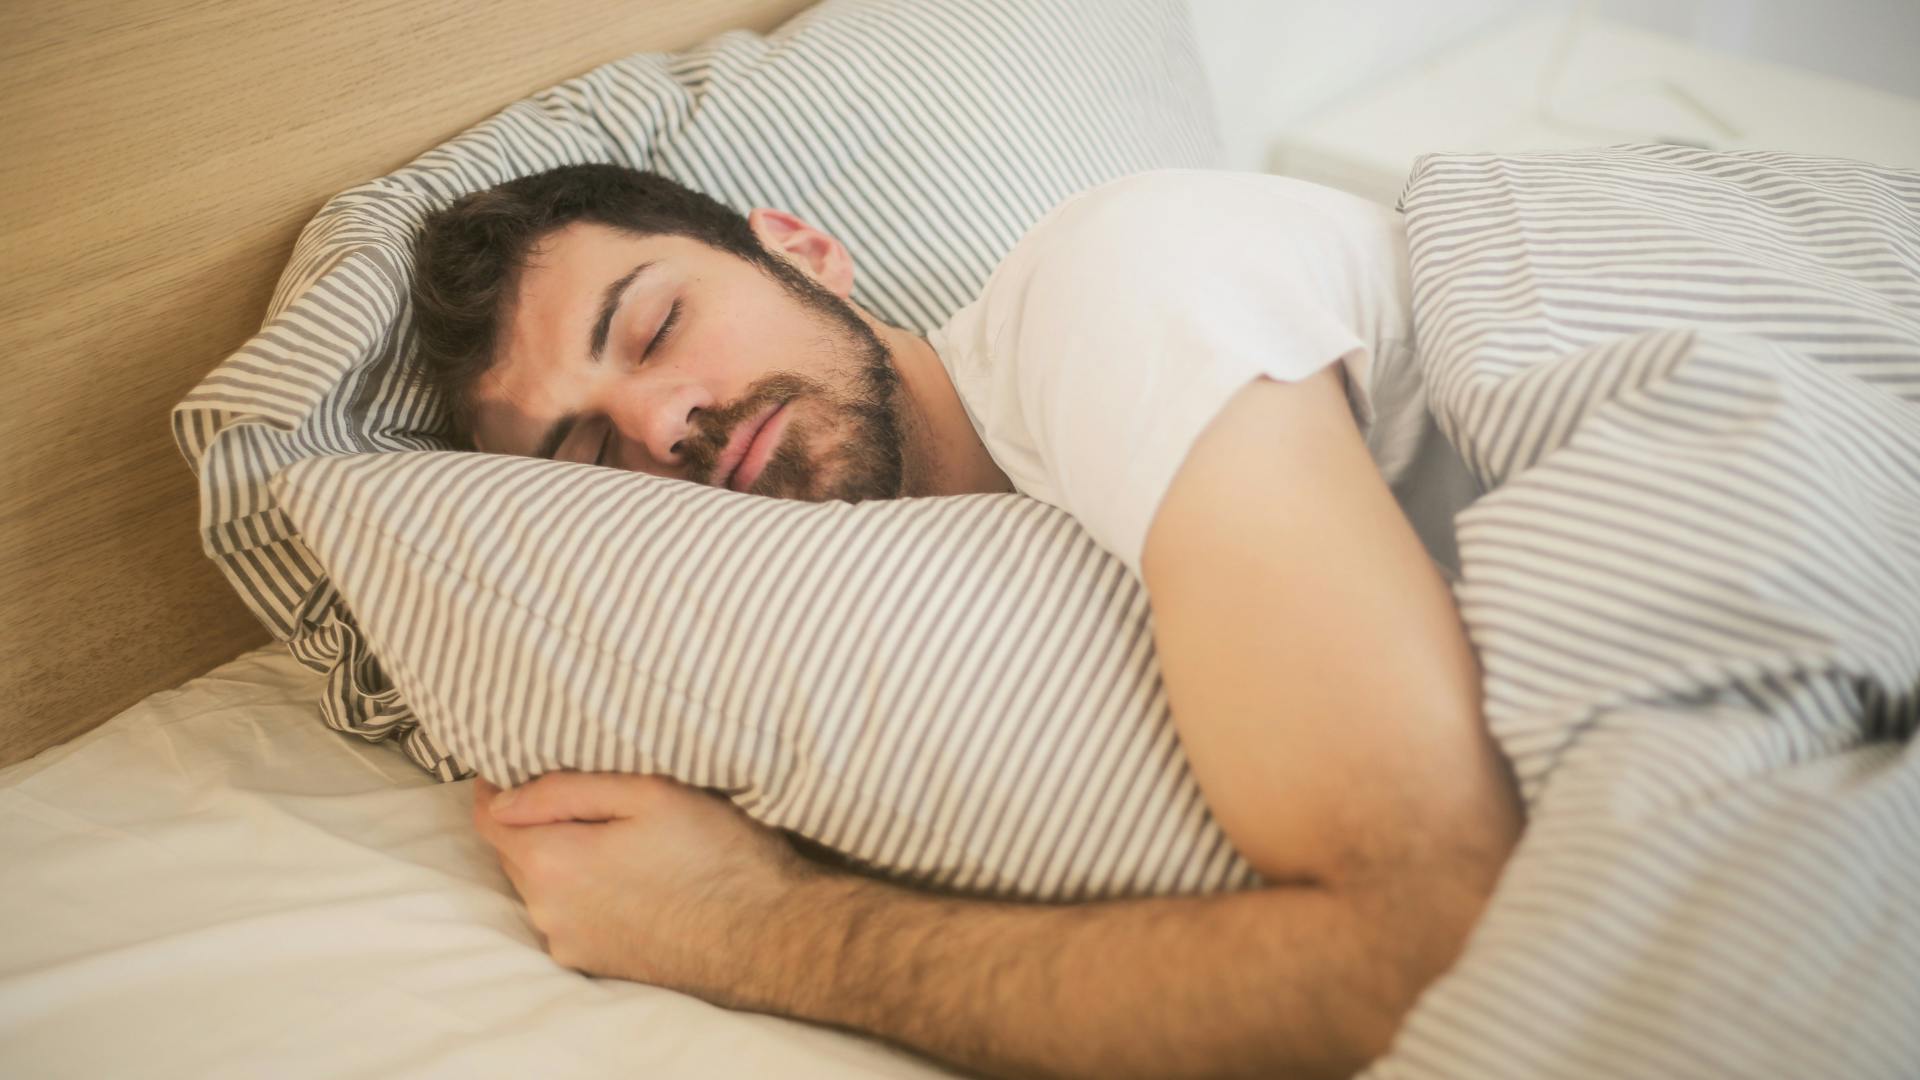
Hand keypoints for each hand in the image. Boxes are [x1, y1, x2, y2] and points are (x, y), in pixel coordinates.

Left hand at [471, 771, 819, 1002]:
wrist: (768, 935)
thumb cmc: (716, 853)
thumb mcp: (648, 793)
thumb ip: (564, 789)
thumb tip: (501, 796)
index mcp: (552, 862)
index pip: (489, 818)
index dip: (496, 785)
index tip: (516, 762)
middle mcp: (547, 911)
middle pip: (515, 852)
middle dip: (535, 820)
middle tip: (584, 794)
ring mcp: (570, 944)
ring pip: (543, 886)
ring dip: (562, 858)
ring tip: (614, 836)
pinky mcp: (596, 964)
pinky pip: (569, 916)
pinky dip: (583, 892)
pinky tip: (629, 877)